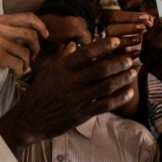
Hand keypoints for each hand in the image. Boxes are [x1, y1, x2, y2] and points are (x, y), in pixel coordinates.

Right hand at [0, 13, 47, 79]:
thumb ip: (10, 29)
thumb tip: (35, 33)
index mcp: (1, 19)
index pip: (29, 17)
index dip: (41, 26)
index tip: (45, 35)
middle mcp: (0, 28)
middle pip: (32, 35)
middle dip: (36, 48)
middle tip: (32, 56)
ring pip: (26, 53)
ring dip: (26, 64)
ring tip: (19, 67)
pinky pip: (19, 65)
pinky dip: (19, 72)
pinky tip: (13, 73)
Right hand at [0, 37, 136, 150]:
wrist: (28, 120)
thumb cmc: (38, 93)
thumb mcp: (47, 71)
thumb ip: (63, 57)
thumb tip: (74, 43)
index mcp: (61, 68)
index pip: (86, 52)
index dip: (103, 45)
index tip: (116, 41)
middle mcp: (69, 81)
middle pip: (100, 69)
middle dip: (119, 62)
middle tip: (130, 58)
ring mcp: (75, 98)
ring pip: (105, 86)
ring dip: (122, 78)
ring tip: (133, 72)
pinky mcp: (80, 114)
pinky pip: (104, 104)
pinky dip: (118, 98)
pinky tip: (128, 92)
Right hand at [105, 11, 153, 59]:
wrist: (139, 55)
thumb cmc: (142, 36)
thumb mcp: (145, 27)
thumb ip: (146, 22)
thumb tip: (149, 21)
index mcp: (114, 23)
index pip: (118, 17)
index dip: (131, 16)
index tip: (146, 17)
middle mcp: (109, 34)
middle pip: (111, 29)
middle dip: (128, 27)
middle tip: (143, 28)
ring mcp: (109, 47)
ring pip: (110, 42)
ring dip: (126, 40)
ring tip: (140, 40)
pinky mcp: (113, 58)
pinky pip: (116, 57)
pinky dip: (127, 54)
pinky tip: (138, 52)